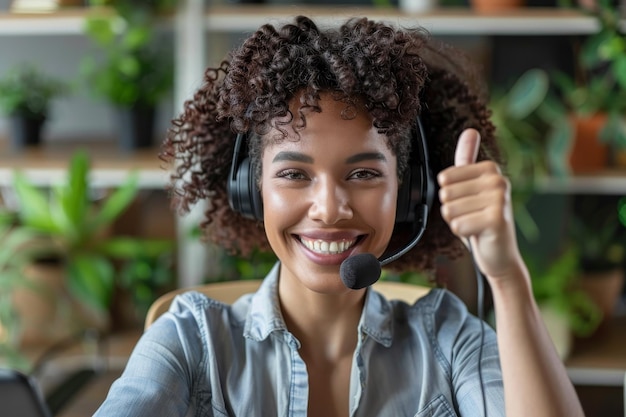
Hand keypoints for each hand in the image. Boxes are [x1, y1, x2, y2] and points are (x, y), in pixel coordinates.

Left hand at [437, 129, 521, 280]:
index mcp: (490, 169)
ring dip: (458, 223)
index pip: (444, 178)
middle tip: (472, 217)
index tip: (468, 203)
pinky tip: (479, 235)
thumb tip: (471, 130)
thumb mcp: (471, 187)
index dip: (449, 196)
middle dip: (453, 211)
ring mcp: (500, 199)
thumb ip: (467, 159)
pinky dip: (463, 233)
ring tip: (475, 225)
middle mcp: (498, 180)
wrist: (499, 255)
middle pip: (445, 194)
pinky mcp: (497, 220)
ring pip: (449, 211)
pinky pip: (457, 225)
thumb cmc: (480, 220)